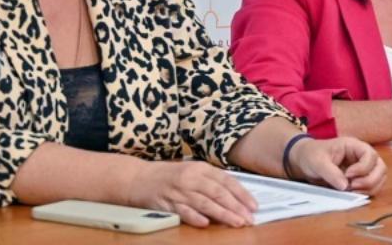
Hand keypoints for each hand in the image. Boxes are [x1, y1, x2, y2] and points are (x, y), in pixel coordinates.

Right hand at [126, 159, 257, 227]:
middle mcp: (191, 178)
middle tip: (250, 218)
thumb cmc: (169, 175)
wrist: (137, 178)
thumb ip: (211, 180)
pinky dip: (194, 217)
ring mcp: (178, 191)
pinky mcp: (166, 203)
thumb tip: (236, 194)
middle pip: (218, 192)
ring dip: (222, 214)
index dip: (241, 193)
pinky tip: (205, 223)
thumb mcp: (192, 171)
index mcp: (200, 168)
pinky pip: (182, 211)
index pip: (226, 180)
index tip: (254, 206)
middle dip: (236, 206)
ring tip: (236, 222)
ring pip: (204, 203)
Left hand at [288, 136, 386, 194]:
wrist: (305, 161)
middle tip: (352, 186)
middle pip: (381, 167)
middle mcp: (362, 156)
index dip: (363, 168)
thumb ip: (331, 173)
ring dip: (370, 188)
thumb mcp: (318, 162)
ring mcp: (364, 168)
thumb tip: (345, 186)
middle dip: (370, 180)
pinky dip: (367, 192)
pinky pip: (373, 186)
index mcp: (353, 146)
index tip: (348, 175)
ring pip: (380, 178)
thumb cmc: (311, 156)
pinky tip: (353, 194)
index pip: (370, 155)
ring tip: (352, 191)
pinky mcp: (361, 179)